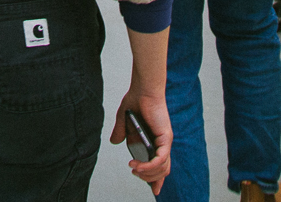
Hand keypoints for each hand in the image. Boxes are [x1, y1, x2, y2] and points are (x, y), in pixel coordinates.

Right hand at [113, 32, 172, 194]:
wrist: (142, 88)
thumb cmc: (136, 100)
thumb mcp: (124, 120)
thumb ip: (120, 132)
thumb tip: (114, 142)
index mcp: (156, 141)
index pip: (160, 165)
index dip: (157, 180)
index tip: (153, 191)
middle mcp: (163, 143)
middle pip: (162, 170)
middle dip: (149, 178)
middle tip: (134, 172)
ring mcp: (165, 141)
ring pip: (162, 168)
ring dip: (147, 173)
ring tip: (134, 168)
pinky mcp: (165, 137)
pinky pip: (160, 159)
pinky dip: (149, 165)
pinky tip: (138, 165)